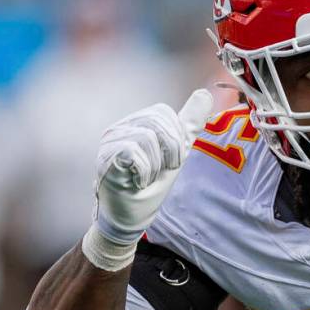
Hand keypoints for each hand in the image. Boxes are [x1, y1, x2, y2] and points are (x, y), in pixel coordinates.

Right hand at [93, 89, 212, 243]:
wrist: (132, 215)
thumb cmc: (151, 185)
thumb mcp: (176, 152)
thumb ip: (188, 123)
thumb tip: (205, 94)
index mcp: (138, 123)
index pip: (164, 113)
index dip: (175, 138)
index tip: (170, 160)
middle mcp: (121, 127)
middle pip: (159, 122)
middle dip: (169, 150)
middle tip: (158, 170)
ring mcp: (110, 140)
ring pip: (148, 137)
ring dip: (155, 166)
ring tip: (145, 177)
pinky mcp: (105, 155)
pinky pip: (135, 152)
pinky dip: (143, 172)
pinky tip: (135, 181)